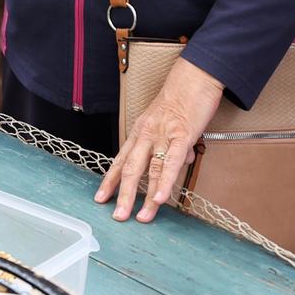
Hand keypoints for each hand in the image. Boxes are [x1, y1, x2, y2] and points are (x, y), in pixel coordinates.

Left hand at [96, 57, 223, 221]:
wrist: (193, 78)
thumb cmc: (181, 101)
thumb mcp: (169, 124)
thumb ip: (171, 145)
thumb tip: (180, 163)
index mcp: (139, 132)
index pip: (120, 160)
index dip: (109, 180)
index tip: (101, 198)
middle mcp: (145, 134)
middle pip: (129, 169)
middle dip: (122, 195)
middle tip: (118, 216)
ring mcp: (162, 135)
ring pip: (149, 170)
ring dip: (144, 196)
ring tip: (142, 217)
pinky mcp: (181, 135)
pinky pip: (171, 162)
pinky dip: (164, 182)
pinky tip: (158, 198)